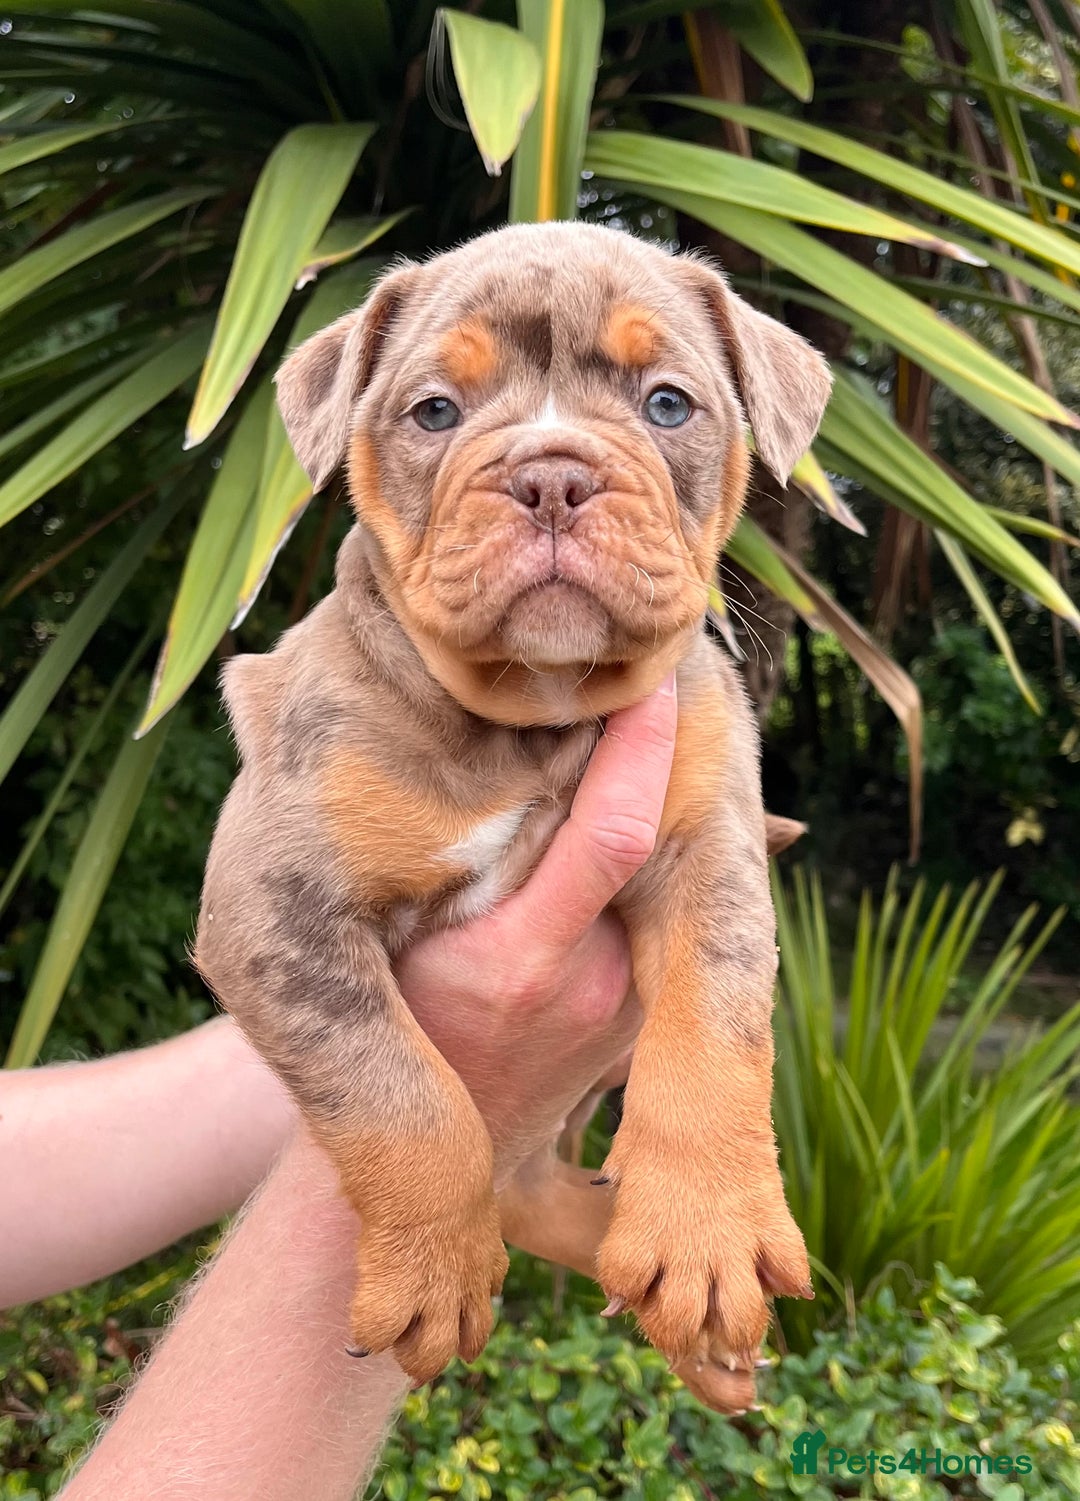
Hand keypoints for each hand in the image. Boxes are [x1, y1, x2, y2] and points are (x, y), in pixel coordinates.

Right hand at [396, 673, 677, 1185]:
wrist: (436, 1155)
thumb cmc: (395, 1023)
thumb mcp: (405, 938)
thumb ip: (463, 863)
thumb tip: (524, 767)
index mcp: (520, 958)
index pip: (613, 834)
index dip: (643, 751)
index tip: (658, 684)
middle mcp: (592, 984)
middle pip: (651, 846)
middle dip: (660, 766)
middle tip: (663, 684)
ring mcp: (625, 1009)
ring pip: (658, 882)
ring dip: (659, 812)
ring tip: (643, 738)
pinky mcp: (639, 1022)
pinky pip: (653, 920)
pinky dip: (652, 868)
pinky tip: (636, 820)